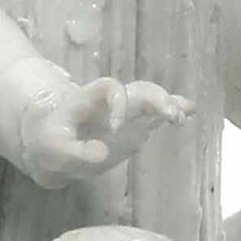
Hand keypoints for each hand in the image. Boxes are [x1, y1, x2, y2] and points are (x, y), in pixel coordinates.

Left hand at [20, 74, 190, 188]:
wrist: (51, 143)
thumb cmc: (50, 142)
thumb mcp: (52, 150)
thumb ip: (73, 152)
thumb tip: (102, 152)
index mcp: (89, 100)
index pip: (109, 87)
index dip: (118, 103)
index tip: (115, 128)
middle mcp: (111, 103)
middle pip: (138, 91)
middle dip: (157, 99)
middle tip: (172, 116)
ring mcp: (125, 113)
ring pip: (151, 100)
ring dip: (169, 105)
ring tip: (184, 114)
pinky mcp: (134, 127)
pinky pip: (156, 116)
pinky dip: (173, 112)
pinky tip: (191, 111)